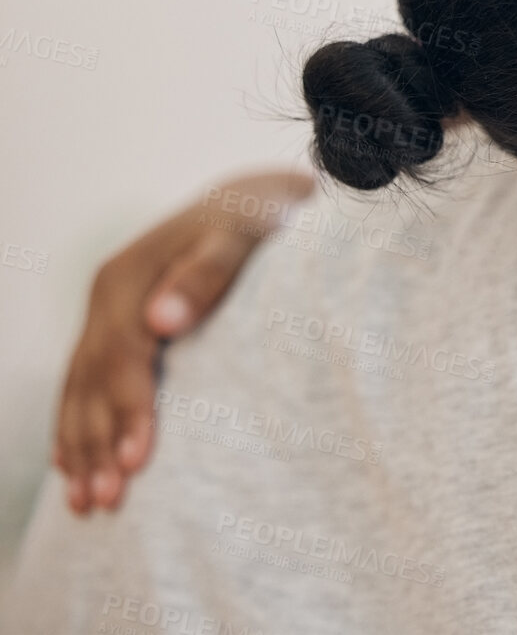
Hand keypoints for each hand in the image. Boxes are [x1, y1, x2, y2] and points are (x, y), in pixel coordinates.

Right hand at [53, 168, 314, 513]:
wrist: (253, 199)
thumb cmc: (258, 220)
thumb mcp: (243, 234)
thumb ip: (208, 273)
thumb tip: (162, 321)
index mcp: (131, 275)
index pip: (122, 356)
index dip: (128, 410)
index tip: (138, 460)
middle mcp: (109, 294)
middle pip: (94, 380)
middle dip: (98, 443)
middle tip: (107, 503)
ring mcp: (106, 311)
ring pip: (80, 388)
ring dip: (80, 447)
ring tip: (87, 505)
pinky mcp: (115, 325)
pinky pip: (81, 381)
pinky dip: (74, 426)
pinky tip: (69, 467)